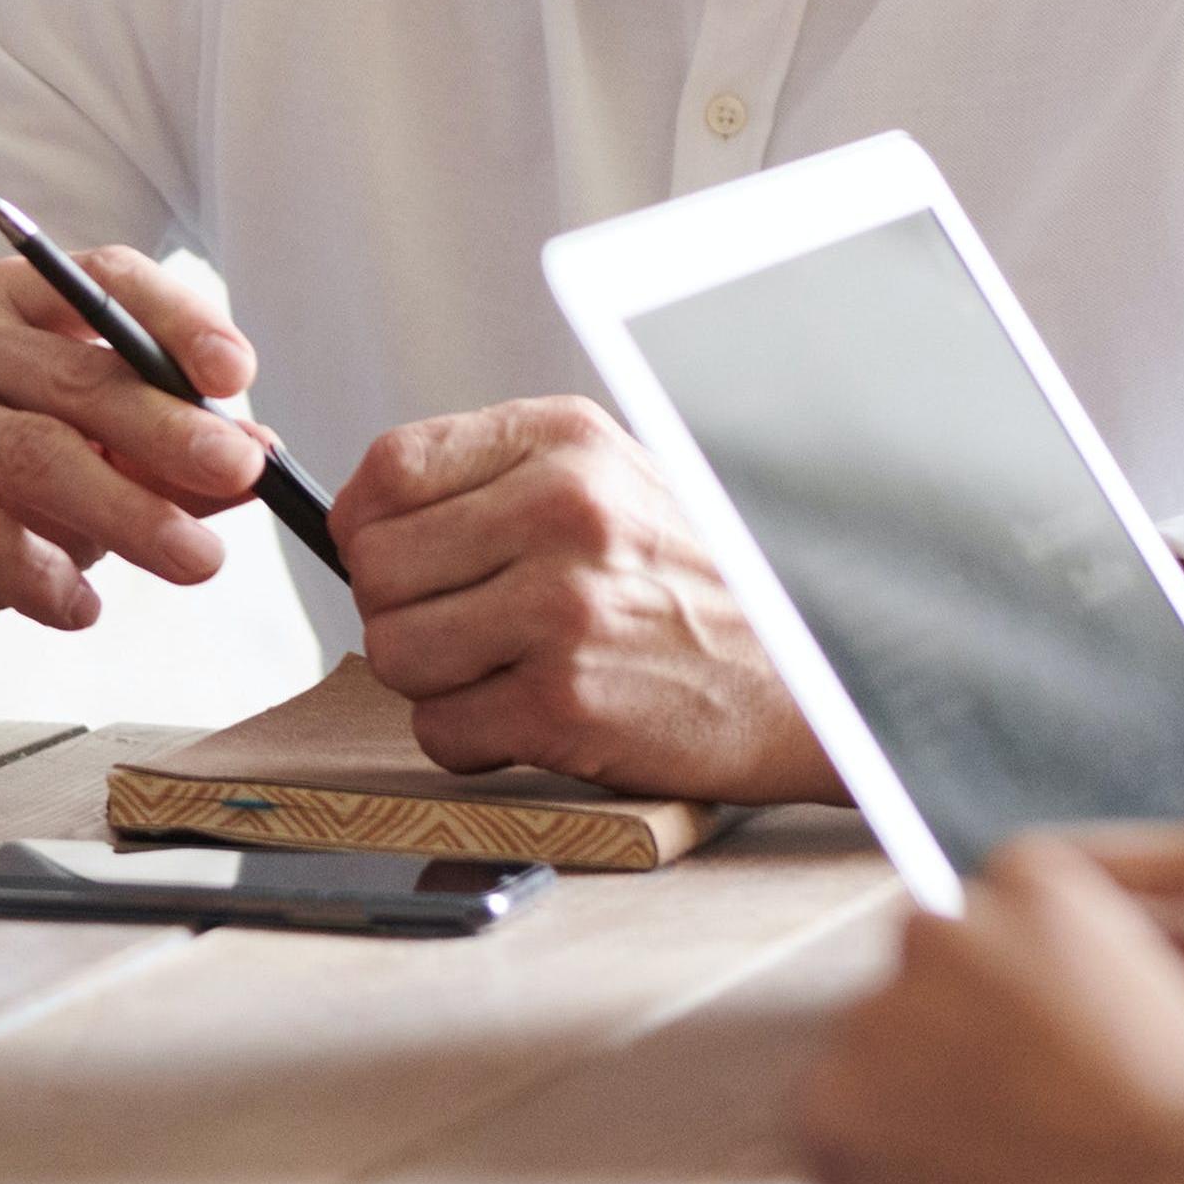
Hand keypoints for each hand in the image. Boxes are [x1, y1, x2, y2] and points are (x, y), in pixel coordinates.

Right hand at [0, 249, 273, 685]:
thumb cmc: (5, 498)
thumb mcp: (104, 467)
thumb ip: (173, 459)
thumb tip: (262, 455)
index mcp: (13, 302)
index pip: (102, 279)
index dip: (176, 318)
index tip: (236, 374)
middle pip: (78, 375)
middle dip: (171, 428)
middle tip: (242, 474)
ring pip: (37, 454)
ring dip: (132, 511)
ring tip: (197, 561)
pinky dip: (46, 579)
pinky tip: (84, 610)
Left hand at [331, 396, 835, 796]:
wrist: (816, 676)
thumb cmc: (705, 584)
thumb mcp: (615, 481)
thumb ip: (499, 481)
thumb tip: (367, 517)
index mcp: (565, 443)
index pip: (390, 466)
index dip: (367, 522)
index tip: (388, 554)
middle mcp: (562, 512)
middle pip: (376, 566)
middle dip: (399, 609)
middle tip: (458, 627)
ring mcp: (563, 608)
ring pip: (394, 651)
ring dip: (432, 680)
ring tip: (499, 673)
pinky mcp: (565, 703)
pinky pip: (441, 730)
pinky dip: (469, 741)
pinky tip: (526, 721)